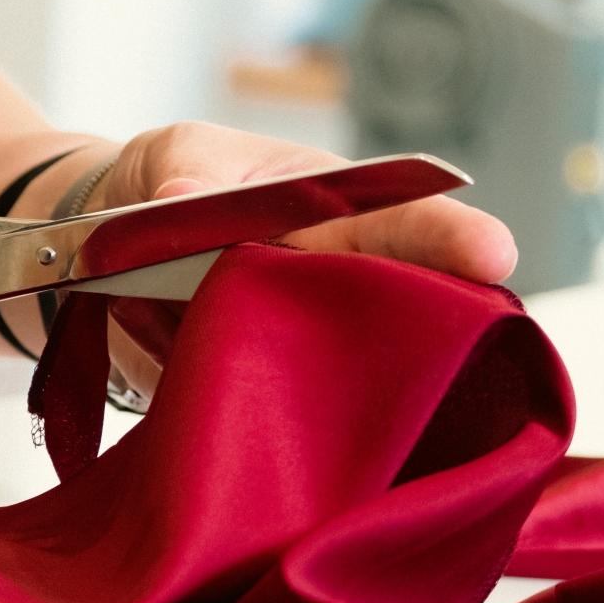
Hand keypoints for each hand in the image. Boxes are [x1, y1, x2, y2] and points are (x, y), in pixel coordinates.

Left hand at [91, 121, 516, 394]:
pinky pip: (275, 418)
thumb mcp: (179, 156)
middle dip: (437, 331)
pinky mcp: (257, 393)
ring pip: (343, 376)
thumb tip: (178, 197)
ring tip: (356, 400)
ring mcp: (301, 343)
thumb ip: (189, 173)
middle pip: (399, 310)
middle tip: (475, 344)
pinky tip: (283, 446)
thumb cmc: (174, 180)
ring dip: (347, 390)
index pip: (405, 219)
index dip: (451, 238)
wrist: (107, 244)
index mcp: (333, 210)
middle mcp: (334, 280)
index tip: (496, 253)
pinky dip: (275, 431)